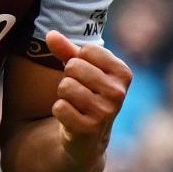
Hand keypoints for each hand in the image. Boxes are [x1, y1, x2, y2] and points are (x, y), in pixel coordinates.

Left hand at [45, 30, 131, 163]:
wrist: (87, 138)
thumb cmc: (85, 95)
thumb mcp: (80, 70)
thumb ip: (66, 50)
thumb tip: (50, 33)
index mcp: (122, 73)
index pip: (87, 50)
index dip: (77, 61)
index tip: (86, 77)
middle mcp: (118, 92)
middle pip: (74, 66)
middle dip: (68, 78)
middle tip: (78, 93)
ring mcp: (106, 112)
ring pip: (65, 86)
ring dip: (63, 95)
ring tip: (74, 105)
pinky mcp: (90, 129)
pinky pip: (60, 107)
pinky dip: (59, 110)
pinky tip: (70, 118)